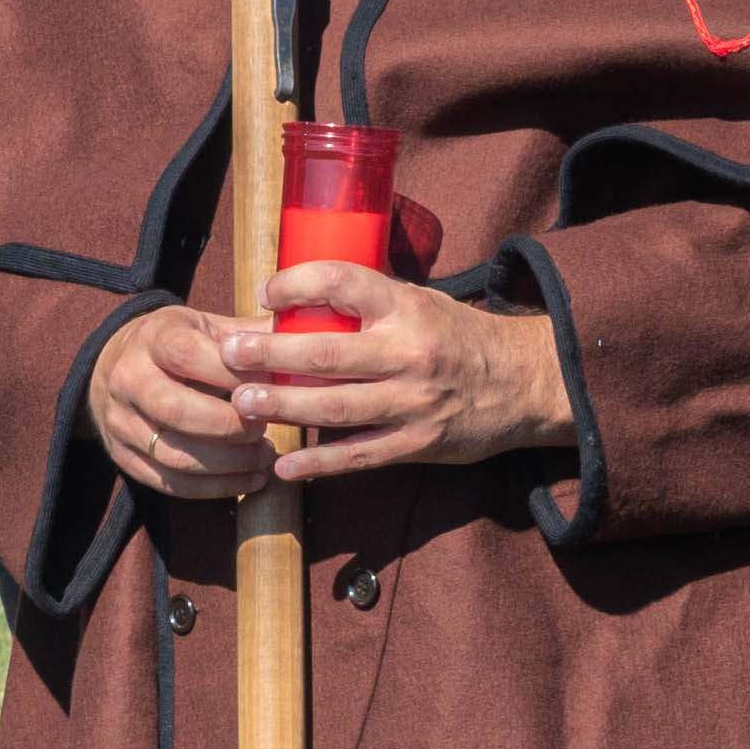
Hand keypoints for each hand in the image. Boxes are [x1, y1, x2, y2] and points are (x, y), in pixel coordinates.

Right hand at [85, 301, 275, 502]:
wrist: (114, 366)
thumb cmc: (176, 344)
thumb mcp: (205, 326)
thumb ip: (250, 335)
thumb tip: (305, 338)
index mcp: (152, 338)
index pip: (188, 356)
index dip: (232, 375)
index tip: (269, 388)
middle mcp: (128, 379)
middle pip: (177, 411)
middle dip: (230, 427)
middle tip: (265, 430)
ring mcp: (120, 422)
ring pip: (175, 455)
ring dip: (229, 464)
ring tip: (264, 459)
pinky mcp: (123, 458)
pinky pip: (170, 483)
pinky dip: (215, 488)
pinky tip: (248, 479)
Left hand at [227, 270, 574, 483]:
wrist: (522, 382)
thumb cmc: (456, 336)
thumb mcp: (418, 302)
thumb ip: (366, 303)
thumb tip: (294, 300)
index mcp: (406, 307)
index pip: (342, 282)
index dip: (297, 284)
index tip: (264, 294)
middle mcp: (408, 353)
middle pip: (326, 354)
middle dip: (269, 355)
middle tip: (228, 353)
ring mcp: (412, 403)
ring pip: (335, 408)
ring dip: (282, 407)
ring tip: (240, 404)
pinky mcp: (417, 445)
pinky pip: (359, 456)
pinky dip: (319, 464)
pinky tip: (283, 466)